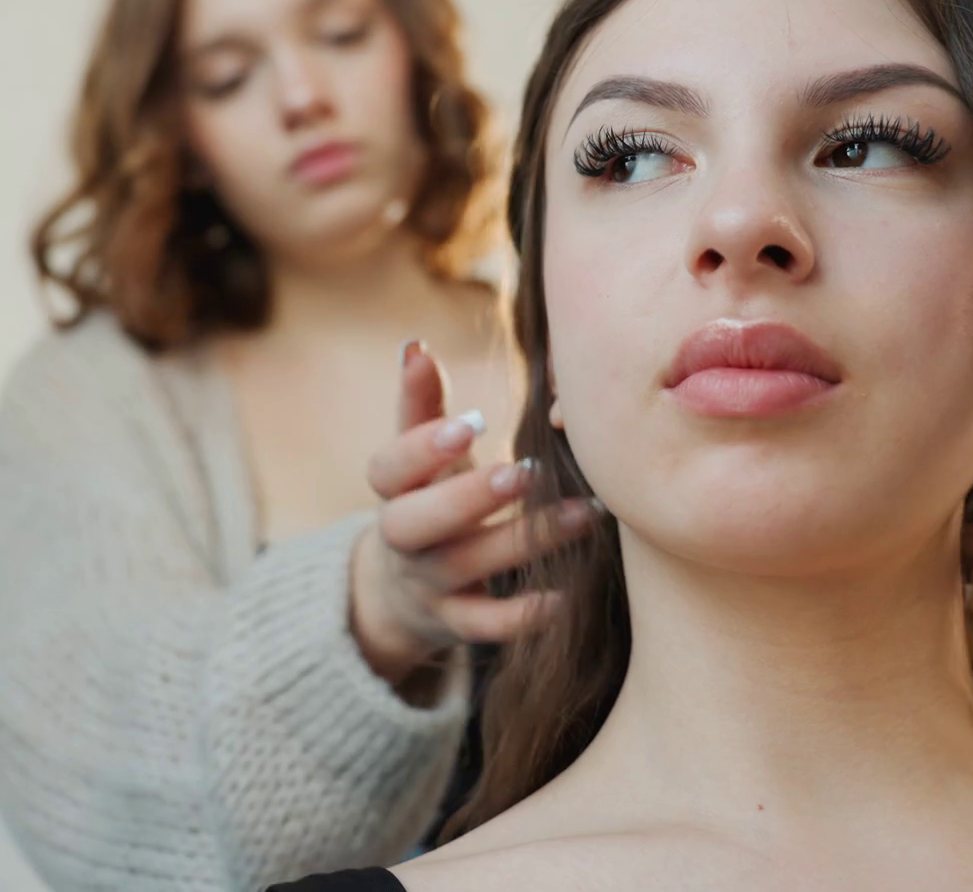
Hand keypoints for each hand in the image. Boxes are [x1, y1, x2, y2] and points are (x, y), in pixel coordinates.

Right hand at [347, 340, 596, 692]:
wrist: (403, 592)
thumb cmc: (428, 501)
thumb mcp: (420, 459)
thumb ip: (421, 407)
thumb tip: (415, 345)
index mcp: (393, 490)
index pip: (388, 470)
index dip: (422, 449)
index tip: (472, 424)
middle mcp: (402, 539)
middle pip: (414, 523)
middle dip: (468, 498)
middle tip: (527, 472)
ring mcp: (427, 584)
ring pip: (462, 567)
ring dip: (521, 544)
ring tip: (584, 515)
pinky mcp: (454, 622)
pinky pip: (482, 627)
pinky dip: (519, 617)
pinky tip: (562, 598)